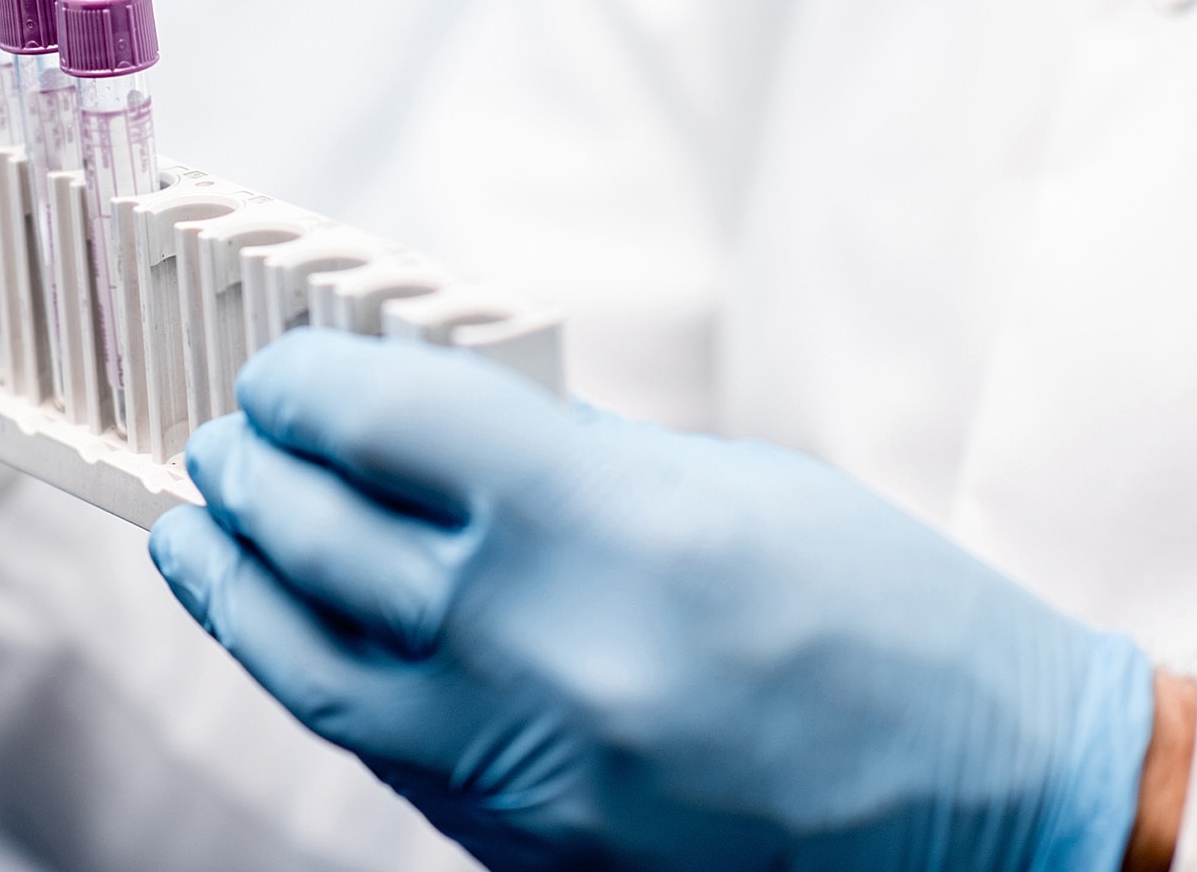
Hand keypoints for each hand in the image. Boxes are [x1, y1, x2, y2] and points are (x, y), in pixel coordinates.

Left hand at [150, 329, 1154, 871]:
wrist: (995, 808)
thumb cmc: (885, 623)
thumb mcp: (727, 485)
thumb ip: (559, 453)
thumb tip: (417, 419)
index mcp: (606, 524)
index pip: (379, 424)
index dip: (303, 383)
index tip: (279, 371)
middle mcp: (545, 647)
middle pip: (320, 541)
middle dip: (252, 475)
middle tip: (226, 442)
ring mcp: (527, 767)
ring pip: (307, 667)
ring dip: (234, 588)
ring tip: (201, 531)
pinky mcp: (522, 848)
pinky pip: (379, 750)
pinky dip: (312, 676)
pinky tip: (286, 631)